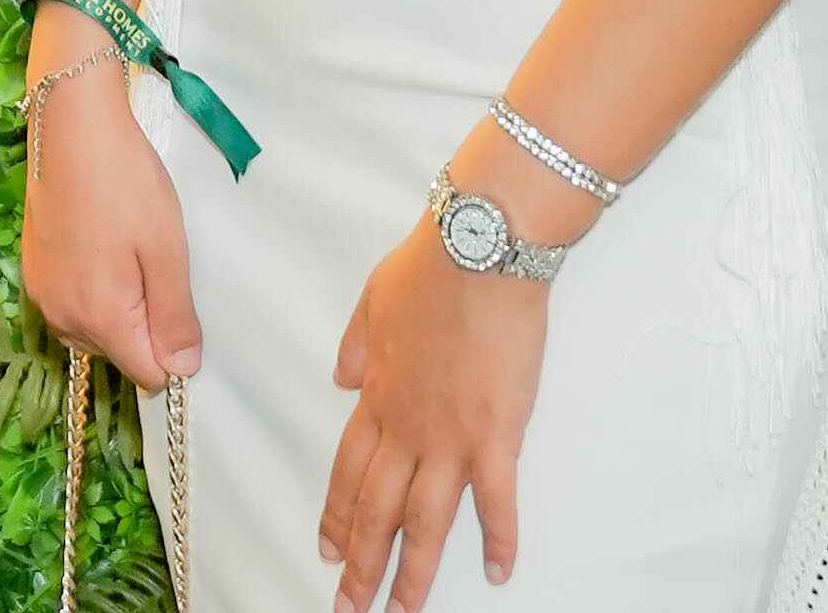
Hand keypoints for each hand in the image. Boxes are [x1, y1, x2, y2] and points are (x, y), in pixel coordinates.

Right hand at [13, 30, 203, 388]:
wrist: (70, 126)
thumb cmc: (127, 183)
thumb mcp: (166, 250)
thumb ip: (175, 317)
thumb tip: (183, 372)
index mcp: (101, 320)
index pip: (147, 374)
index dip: (172, 349)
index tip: (178, 302)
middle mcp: (63, 319)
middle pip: (119, 354)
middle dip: (143, 325)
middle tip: (152, 262)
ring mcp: (42, 296)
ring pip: (93, 333)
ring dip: (116, 310)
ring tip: (125, 251)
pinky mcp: (32, 272)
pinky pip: (71, 307)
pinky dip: (91, 291)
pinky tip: (100, 246)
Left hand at [316, 207, 543, 611]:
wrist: (478, 250)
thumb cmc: (430, 268)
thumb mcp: (372, 302)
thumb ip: (356, 348)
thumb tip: (344, 377)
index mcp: (377, 396)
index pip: (348, 471)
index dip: (336, 515)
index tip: (327, 549)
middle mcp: (408, 427)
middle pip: (378, 509)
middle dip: (362, 563)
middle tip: (352, 605)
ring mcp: (451, 436)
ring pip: (425, 520)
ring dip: (413, 571)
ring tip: (403, 609)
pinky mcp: (497, 433)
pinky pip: (495, 499)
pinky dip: (498, 538)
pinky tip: (499, 571)